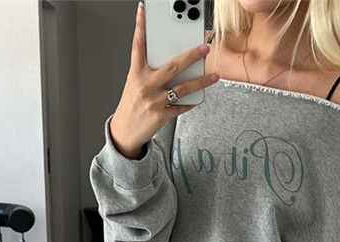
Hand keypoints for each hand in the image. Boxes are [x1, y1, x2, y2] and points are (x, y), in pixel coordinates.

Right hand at [109, 1, 219, 159]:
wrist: (124, 132)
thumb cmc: (132, 105)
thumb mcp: (135, 84)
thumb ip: (150, 72)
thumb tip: (174, 64)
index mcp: (136, 74)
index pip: (138, 46)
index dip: (141, 27)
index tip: (144, 11)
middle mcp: (145, 86)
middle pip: (173, 66)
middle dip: (192, 55)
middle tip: (205, 47)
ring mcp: (154, 102)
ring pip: (183, 88)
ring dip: (202, 81)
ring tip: (214, 76)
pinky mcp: (161, 116)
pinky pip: (181, 107)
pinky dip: (190, 102)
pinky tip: (198, 98)